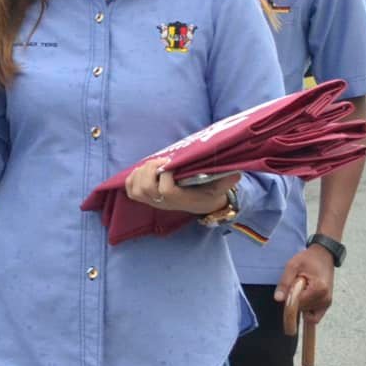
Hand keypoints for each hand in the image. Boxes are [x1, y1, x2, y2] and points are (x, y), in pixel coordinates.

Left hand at [123, 158, 237, 215]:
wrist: (202, 204)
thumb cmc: (210, 193)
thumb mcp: (220, 187)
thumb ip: (226, 181)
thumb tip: (235, 175)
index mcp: (181, 199)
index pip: (165, 191)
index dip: (165, 175)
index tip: (172, 164)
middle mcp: (164, 203)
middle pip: (146, 188)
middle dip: (150, 170)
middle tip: (161, 161)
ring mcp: (154, 202)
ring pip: (136, 188)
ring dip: (141, 172)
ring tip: (153, 164)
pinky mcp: (146, 199)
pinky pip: (130, 190)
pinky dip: (132, 178)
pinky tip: (143, 171)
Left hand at [276, 246, 335, 324]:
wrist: (324, 255)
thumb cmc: (308, 259)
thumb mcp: (293, 266)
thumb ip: (285, 282)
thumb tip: (278, 299)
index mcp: (319, 289)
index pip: (298, 304)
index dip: (289, 298)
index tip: (287, 289)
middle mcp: (325, 299)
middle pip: (302, 309)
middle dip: (295, 301)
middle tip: (295, 286)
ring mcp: (327, 303)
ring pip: (307, 315)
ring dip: (300, 306)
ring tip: (301, 290)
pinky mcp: (326, 305)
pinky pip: (314, 317)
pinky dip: (307, 312)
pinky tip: (304, 299)